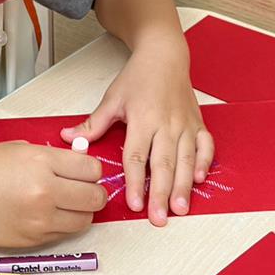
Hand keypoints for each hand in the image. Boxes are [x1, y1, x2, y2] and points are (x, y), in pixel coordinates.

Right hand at [0, 142, 106, 247]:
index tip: (85, 171)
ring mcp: (41, 218)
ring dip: (82, 211)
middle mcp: (45, 191)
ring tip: (67, 203)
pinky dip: (63, 224)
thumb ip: (52, 156)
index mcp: (42, 162)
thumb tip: (78, 164)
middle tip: (85, 189)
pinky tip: (48, 214)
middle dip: (95, 192)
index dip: (91, 170)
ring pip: (85, 219)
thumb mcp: (18, 149)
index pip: (92, 169)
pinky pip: (65, 233)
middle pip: (95, 197)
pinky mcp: (35, 239)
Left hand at [60, 41, 213, 226]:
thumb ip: (93, 123)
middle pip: (163, 164)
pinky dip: (204, 162)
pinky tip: (199, 180)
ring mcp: (185, 125)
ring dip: (183, 186)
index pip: (137, 157)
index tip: (134, 204)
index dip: (134, 182)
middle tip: (159, 218)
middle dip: (161, 193)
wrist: (165, 56)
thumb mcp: (112, 99)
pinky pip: (205, 146)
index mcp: (143, 119)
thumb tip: (68, 137)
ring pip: (186, 160)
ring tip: (180, 209)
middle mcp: (166, 124)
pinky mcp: (198, 123)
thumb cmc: (139, 77)